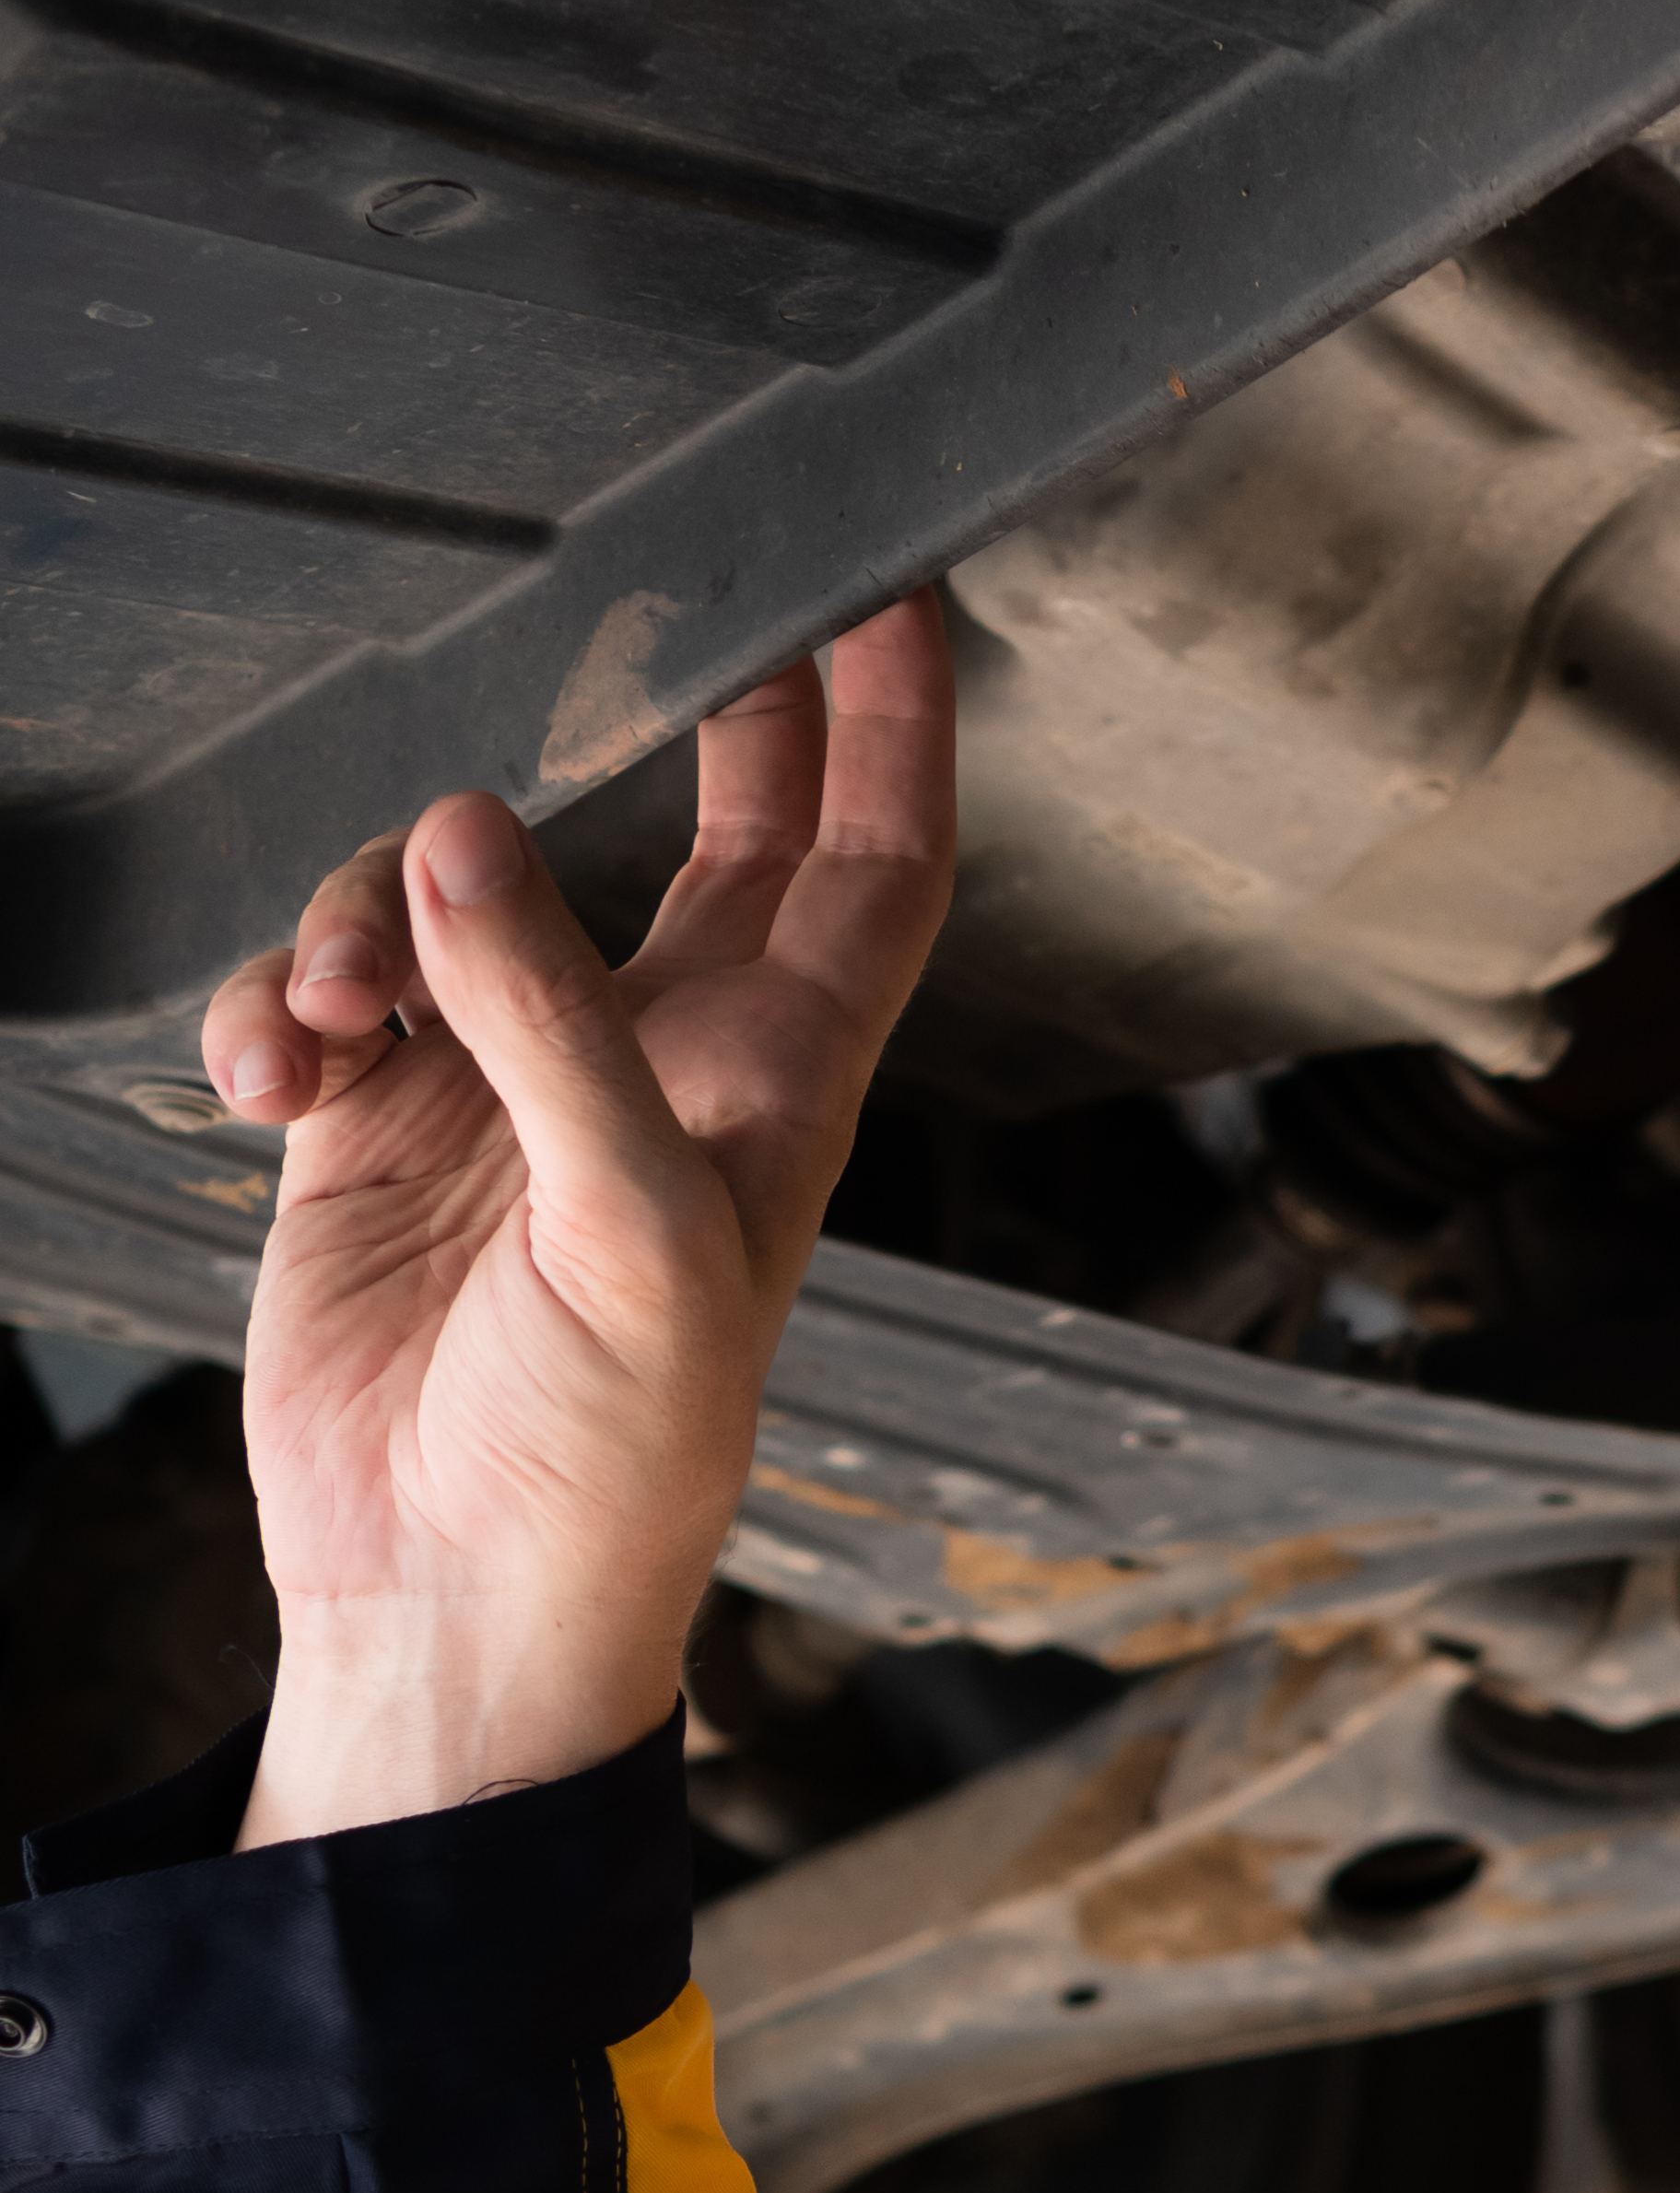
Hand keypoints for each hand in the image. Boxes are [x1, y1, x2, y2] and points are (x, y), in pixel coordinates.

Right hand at [207, 605, 956, 1847]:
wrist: (456, 1598)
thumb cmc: (611, 1459)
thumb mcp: (626, 1231)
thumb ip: (554, 1019)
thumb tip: (465, 834)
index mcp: (775, 1081)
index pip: (873, 864)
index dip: (893, 731)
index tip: (894, 593)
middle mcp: (655, 1060)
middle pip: (698, 830)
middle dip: (665, 719)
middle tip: (631, 607)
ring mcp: (511, 1086)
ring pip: (453, 893)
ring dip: (377, 908)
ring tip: (336, 1006)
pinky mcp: (377, 1131)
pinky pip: (323, 994)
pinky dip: (281, 1005)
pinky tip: (272, 1074)